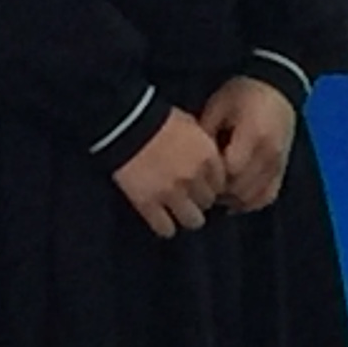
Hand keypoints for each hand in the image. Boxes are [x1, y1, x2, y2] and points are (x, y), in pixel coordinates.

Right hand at [114, 110, 226, 237]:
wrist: (126, 123)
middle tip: (190, 197)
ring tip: (179, 212)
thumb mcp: (190, 124)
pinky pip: (165, 228)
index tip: (205, 185)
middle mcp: (195, 178)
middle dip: (200, 200)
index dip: (212, 184)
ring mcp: (172, 193)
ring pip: (193, 220)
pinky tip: (163, 222)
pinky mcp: (148, 204)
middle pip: (208, 202)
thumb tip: (209, 157)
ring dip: (188, 217)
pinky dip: (166, 227)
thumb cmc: (158, 118)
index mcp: (208, 157)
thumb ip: (202, 144)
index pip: (221, 183)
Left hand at [200, 75, 297, 213]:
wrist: (277, 87)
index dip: (212, 176)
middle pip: (241, 188)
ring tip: (218, 192)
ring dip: (234, 199)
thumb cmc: (243, 93)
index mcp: (253, 135)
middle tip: (204, 185)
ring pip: (254, 197)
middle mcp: (269, 154)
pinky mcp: (282, 169)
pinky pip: (267, 195)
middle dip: (221, 191)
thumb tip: (193, 162)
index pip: (230, 170)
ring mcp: (278, 164)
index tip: (200, 172)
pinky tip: (235, 199)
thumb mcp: (218, 106)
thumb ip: (205, 135)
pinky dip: (251, 202)